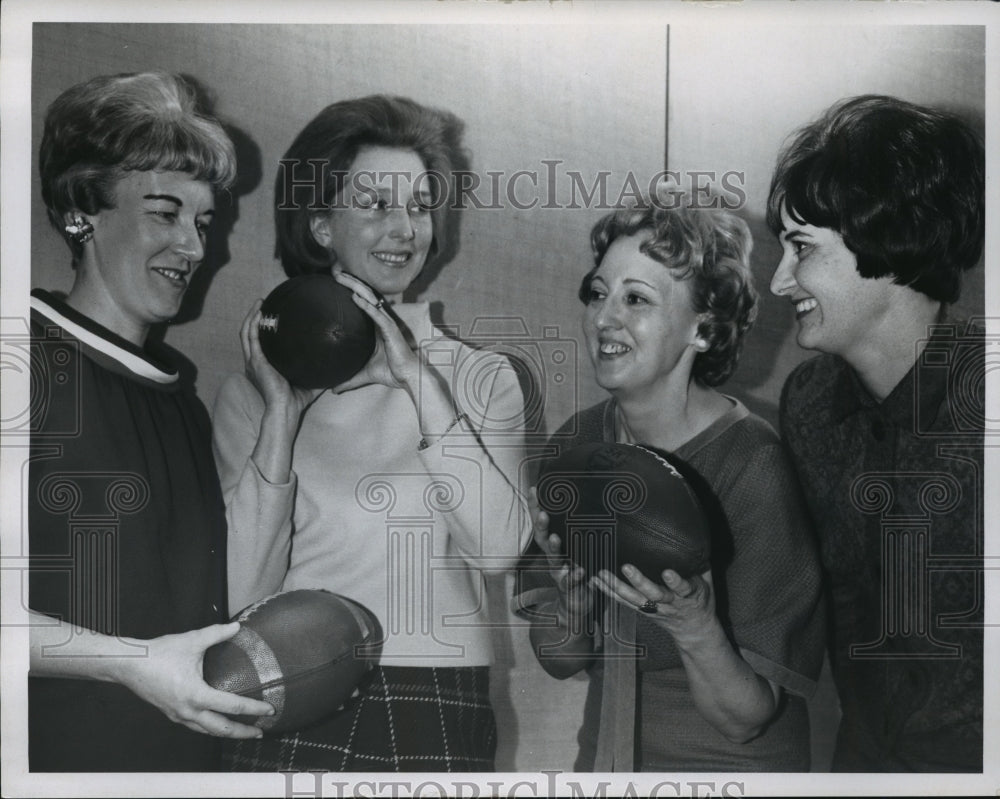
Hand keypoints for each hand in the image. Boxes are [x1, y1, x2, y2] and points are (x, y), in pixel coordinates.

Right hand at [115, 622, 274, 738]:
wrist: (129, 665)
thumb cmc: (158, 654)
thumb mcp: (192, 641)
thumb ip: (217, 634)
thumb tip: (237, 627)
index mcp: (196, 695)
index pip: (232, 706)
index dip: (253, 709)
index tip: (269, 710)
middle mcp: (188, 710)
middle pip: (221, 729)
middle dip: (243, 733)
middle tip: (260, 732)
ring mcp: (178, 715)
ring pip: (207, 731)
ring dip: (227, 733)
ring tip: (243, 731)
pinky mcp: (172, 713)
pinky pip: (195, 726)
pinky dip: (210, 727)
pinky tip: (216, 721)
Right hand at [241, 300, 323, 414]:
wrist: (286, 410)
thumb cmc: (296, 400)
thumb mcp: (307, 379)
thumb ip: (317, 369)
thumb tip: (335, 361)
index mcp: (263, 366)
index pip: (258, 342)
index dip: (260, 328)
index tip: (270, 315)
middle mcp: (254, 362)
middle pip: (248, 333)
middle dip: (254, 317)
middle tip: (263, 303)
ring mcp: (253, 361)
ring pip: (246, 332)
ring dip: (251, 316)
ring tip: (260, 303)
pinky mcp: (255, 361)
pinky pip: (251, 337)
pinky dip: (253, 324)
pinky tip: (259, 313)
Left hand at [332, 270, 420, 392]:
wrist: (408, 378)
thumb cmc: (391, 372)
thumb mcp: (364, 374)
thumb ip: (349, 379)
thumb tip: (333, 390)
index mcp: (375, 327)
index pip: (361, 304)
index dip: (350, 292)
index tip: (336, 283)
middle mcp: (381, 322)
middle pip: (364, 297)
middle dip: (351, 283)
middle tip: (335, 272)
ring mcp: (387, 324)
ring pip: (370, 301)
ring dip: (356, 288)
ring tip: (341, 278)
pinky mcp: (391, 330)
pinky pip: (377, 315)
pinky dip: (366, 306)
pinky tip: (355, 298)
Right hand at [529, 487, 592, 618]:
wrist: (577, 600)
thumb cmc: (577, 567)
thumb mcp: (576, 546)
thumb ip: (578, 529)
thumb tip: (588, 500)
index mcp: (553, 543)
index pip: (542, 522)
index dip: (536, 507)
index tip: (534, 490)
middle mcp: (553, 555)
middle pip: (542, 538)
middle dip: (541, 525)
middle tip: (543, 514)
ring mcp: (559, 571)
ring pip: (553, 558)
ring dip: (554, 548)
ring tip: (555, 538)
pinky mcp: (569, 586)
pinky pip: (570, 581)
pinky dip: (573, 576)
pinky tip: (578, 571)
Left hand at [592, 564, 715, 646]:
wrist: (695, 630)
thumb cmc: (701, 600)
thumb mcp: (707, 582)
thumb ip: (700, 563)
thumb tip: (695, 538)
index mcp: (689, 595)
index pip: (683, 588)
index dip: (675, 581)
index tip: (667, 572)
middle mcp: (670, 603)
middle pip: (654, 594)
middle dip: (640, 582)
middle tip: (627, 567)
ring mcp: (655, 609)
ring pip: (635, 600)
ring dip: (617, 587)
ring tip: (602, 574)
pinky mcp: (643, 611)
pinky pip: (624, 603)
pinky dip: (609, 592)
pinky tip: (596, 582)